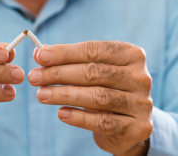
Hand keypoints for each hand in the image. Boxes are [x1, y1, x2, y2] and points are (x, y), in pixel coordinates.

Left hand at [28, 41, 152, 155]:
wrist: (127, 126)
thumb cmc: (104, 90)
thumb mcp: (91, 72)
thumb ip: (69, 61)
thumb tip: (40, 53)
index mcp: (132, 55)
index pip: (94, 50)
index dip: (65, 53)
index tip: (39, 56)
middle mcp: (141, 77)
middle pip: (94, 73)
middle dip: (59, 74)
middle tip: (34, 78)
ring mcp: (143, 103)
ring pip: (98, 97)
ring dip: (64, 95)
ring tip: (41, 95)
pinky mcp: (139, 127)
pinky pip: (103, 122)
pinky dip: (79, 117)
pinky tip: (61, 114)